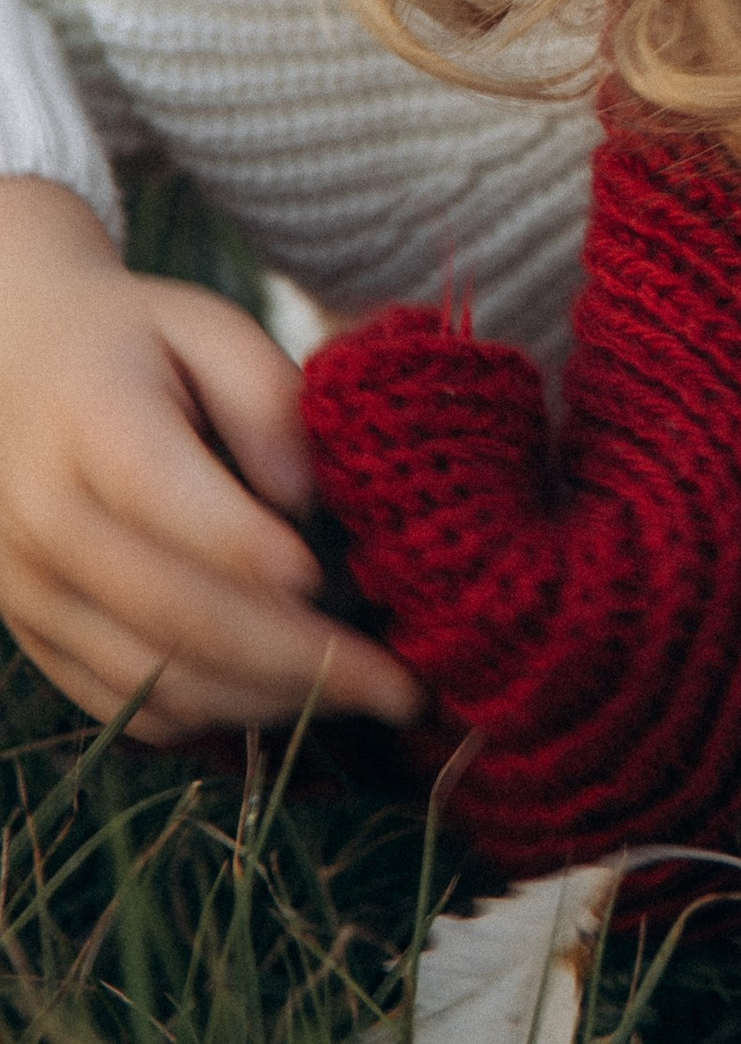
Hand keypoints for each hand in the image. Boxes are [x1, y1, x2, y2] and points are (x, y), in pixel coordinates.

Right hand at [0, 177, 423, 742]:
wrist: (22, 368)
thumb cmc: (143, 344)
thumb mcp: (211, 329)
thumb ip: (267, 400)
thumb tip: (305, 502)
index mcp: (88, 420)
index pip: (162, 495)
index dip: (244, 543)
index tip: (326, 573)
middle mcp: (42, 516)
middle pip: (173, 611)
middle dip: (298, 658)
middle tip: (399, 683)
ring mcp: (29, 591)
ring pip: (156, 678)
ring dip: (270, 700)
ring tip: (366, 693)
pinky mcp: (38, 638)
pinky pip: (127, 706)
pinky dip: (216, 715)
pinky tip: (292, 696)